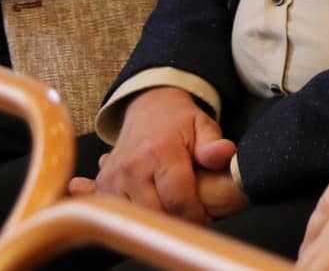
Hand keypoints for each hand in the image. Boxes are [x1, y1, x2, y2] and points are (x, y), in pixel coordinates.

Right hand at [76, 86, 238, 224]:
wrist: (148, 109)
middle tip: (192, 213)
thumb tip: (225, 153)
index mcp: (159, 151)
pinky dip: (138, 215)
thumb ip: (213, 144)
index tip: (207, 214)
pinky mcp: (103, 185)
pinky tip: (152, 204)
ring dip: (159, 220)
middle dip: (180, 220)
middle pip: (158, 214)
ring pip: (139, 218)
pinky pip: (122, 214)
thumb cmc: (179, 122)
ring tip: (174, 207)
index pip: (178, 200)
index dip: (197, 214)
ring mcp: (113, 177)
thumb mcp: (203, 126)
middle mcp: (131, 166)